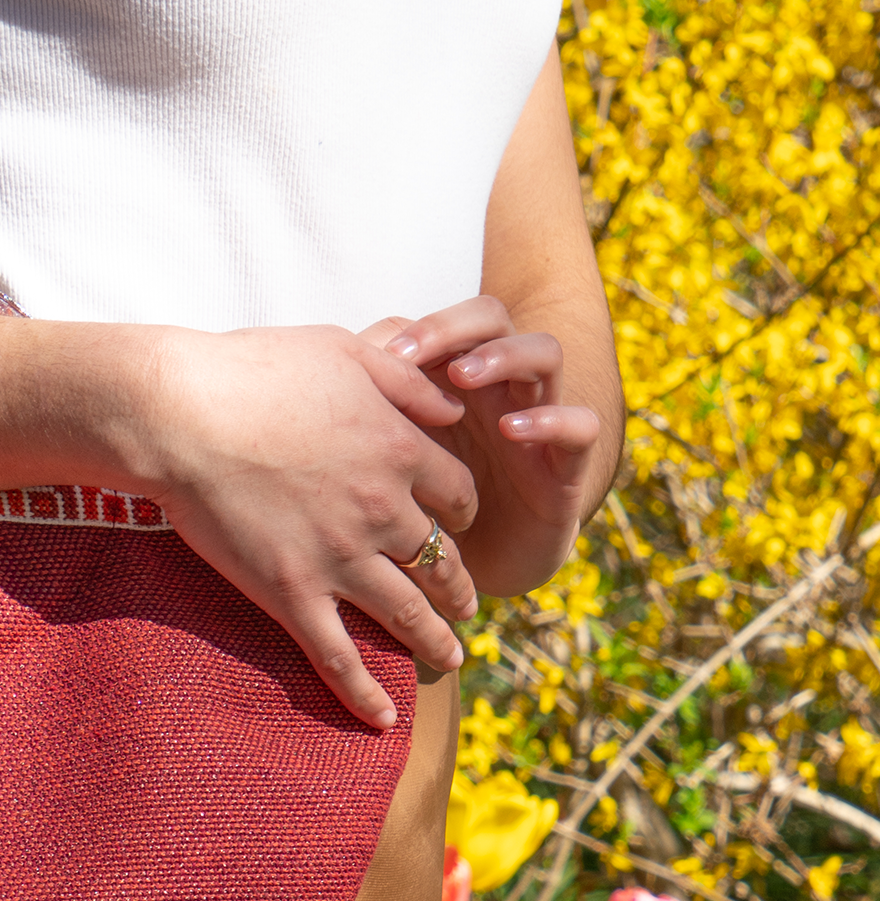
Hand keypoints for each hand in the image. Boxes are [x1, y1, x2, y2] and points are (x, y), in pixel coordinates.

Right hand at [144, 325, 482, 729]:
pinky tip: (381, 721)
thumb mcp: (346, 349)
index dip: (464, 510)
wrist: (181, 413)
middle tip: (466, 606)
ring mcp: (339, 557)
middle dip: (460, 587)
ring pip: (407, 613)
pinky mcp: (291, 593)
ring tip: (450, 661)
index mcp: (402, 450)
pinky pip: (337, 654)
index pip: (460, 493)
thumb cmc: (254, 369)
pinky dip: (362, 693)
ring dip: (435, 641)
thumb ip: (407, 379)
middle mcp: (384, 511)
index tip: (456, 521)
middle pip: (444, 560)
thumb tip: (453, 407)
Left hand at [368, 297, 606, 596]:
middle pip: (494, 319)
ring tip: (463, 377)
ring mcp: (536, 418)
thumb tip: (319, 371)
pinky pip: (581, 425)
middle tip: (414, 354)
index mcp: (452, 379)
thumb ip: (363, 418)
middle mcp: (497, 387)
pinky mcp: (565, 465)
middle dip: (456, 327)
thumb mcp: (382, 462)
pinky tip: (514, 429)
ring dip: (505, 357)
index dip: (420, 328)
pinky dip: (551, 418)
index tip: (385, 355)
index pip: (446, 323)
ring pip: (544, 354)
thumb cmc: (409, 510)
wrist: (453, 580)